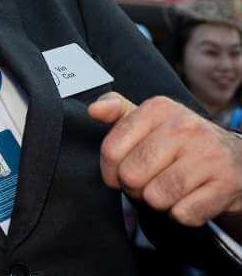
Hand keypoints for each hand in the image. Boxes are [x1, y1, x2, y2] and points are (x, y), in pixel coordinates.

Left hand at [89, 92, 241, 230]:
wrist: (236, 159)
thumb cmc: (181, 140)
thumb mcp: (149, 118)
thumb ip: (117, 110)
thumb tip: (94, 110)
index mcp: (159, 108)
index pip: (111, 150)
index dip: (110, 170)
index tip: (120, 170)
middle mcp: (184, 126)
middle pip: (131, 176)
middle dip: (134, 187)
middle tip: (149, 181)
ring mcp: (207, 155)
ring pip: (155, 197)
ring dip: (158, 201)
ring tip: (169, 188)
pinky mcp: (226, 184)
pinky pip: (182, 214)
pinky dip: (182, 213)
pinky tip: (190, 197)